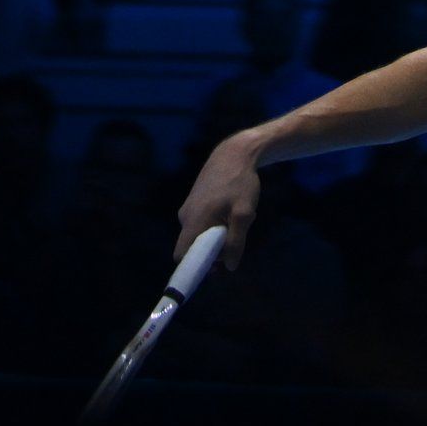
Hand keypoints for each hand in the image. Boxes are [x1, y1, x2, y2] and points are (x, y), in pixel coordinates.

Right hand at [176, 134, 261, 270]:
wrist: (235, 153)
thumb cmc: (240, 183)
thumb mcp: (243, 214)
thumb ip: (235, 242)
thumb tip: (229, 267)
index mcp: (193, 221)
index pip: (182, 255)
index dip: (193, 268)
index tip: (211, 272)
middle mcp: (185, 217)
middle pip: (192, 247)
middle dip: (211, 252)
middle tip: (233, 243)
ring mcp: (188, 208)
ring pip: (198, 234)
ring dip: (215, 236)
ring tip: (235, 221)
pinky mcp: (194, 202)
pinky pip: (201, 222)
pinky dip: (214, 225)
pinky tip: (230, 212)